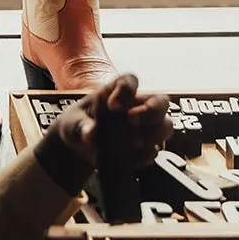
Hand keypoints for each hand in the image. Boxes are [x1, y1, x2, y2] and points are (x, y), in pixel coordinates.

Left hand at [47, 74, 171, 177]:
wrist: (79, 146)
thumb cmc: (77, 124)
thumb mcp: (73, 123)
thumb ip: (81, 126)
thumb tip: (91, 133)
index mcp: (118, 89)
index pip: (130, 81)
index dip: (126, 91)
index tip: (113, 105)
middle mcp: (137, 104)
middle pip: (161, 101)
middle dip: (150, 112)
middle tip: (132, 122)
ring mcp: (145, 126)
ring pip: (166, 126)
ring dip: (153, 135)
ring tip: (133, 143)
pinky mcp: (145, 147)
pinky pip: (154, 151)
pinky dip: (143, 156)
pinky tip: (129, 158)